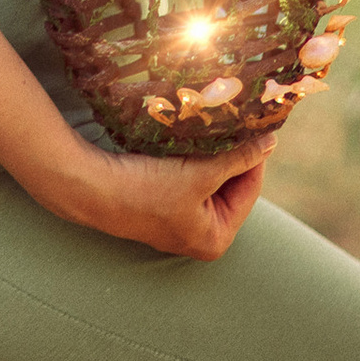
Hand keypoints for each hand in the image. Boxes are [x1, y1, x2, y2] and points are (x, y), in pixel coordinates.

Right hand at [41, 131, 274, 258]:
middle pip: (227, 186)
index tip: (257, 127)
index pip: (248, 191)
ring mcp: (176, 220)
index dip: (253, 157)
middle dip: (228, 155)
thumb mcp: (199, 174)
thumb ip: (237, 159)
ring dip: (207, 154)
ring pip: (204, 179)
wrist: (89, 186)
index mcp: (216, 239)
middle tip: (233, 122)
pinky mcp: (156, 203)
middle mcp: (198, 235)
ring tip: (211, 126)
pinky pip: (184, 177)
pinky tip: (187, 137)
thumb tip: (270, 144)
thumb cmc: (146, 189)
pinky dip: (187, 158)